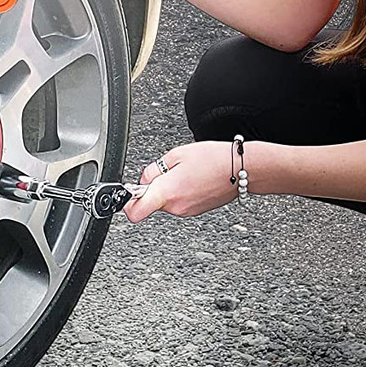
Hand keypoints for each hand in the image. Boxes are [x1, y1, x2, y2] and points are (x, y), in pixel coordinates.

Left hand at [121, 141, 240, 222]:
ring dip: (168, 189)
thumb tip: (144, 180)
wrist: (239, 169)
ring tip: (185, 173)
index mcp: (167, 192)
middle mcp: (175, 207)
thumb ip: (154, 169)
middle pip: (151, 202)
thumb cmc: (213, 159)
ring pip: (165, 202)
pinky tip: (193, 179)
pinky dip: (180, 192)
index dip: (126, 204)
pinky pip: (179, 202)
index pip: (135, 212)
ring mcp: (186, 211)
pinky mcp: (195, 211)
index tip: (126, 194)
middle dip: (153, 187)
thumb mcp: (176, 154)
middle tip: (167, 171)